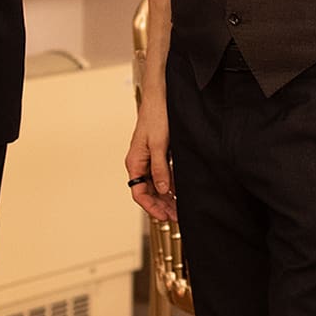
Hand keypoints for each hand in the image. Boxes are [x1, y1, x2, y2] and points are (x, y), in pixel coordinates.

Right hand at [125, 97, 175, 221]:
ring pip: (156, 185)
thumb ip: (160, 168)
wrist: (161, 97)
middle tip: (177, 217)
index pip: (139, 193)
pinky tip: (180, 192)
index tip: (164, 216)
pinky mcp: (158, 155)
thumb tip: (163, 191)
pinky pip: (162, 176)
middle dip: (161, 206)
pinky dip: (170, 186)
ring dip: (166, 198)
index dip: (151, 207)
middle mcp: (140, 163)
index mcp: (135, 162)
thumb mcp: (159, 145)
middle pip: (148, 192)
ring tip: (179, 209)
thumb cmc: (156, 117)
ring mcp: (148, 160)